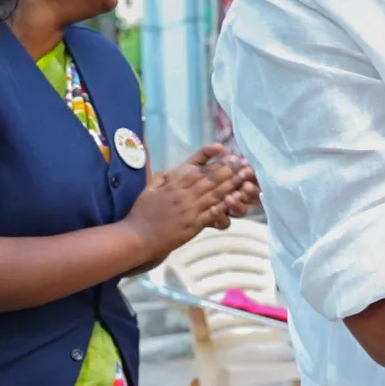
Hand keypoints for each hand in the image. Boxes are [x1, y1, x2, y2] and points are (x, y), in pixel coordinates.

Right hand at [124, 145, 250, 256]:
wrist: (137, 237)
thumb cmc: (142, 213)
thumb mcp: (149, 189)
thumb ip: (163, 177)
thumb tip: (176, 168)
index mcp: (172, 183)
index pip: (195, 166)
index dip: (209, 156)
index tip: (223, 148)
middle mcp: (182, 193)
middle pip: (210, 177)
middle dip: (229, 168)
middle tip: (245, 160)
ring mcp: (190, 209)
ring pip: (215, 192)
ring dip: (233, 183)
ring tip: (247, 175)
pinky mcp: (194, 224)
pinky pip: (213, 212)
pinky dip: (227, 204)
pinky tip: (238, 198)